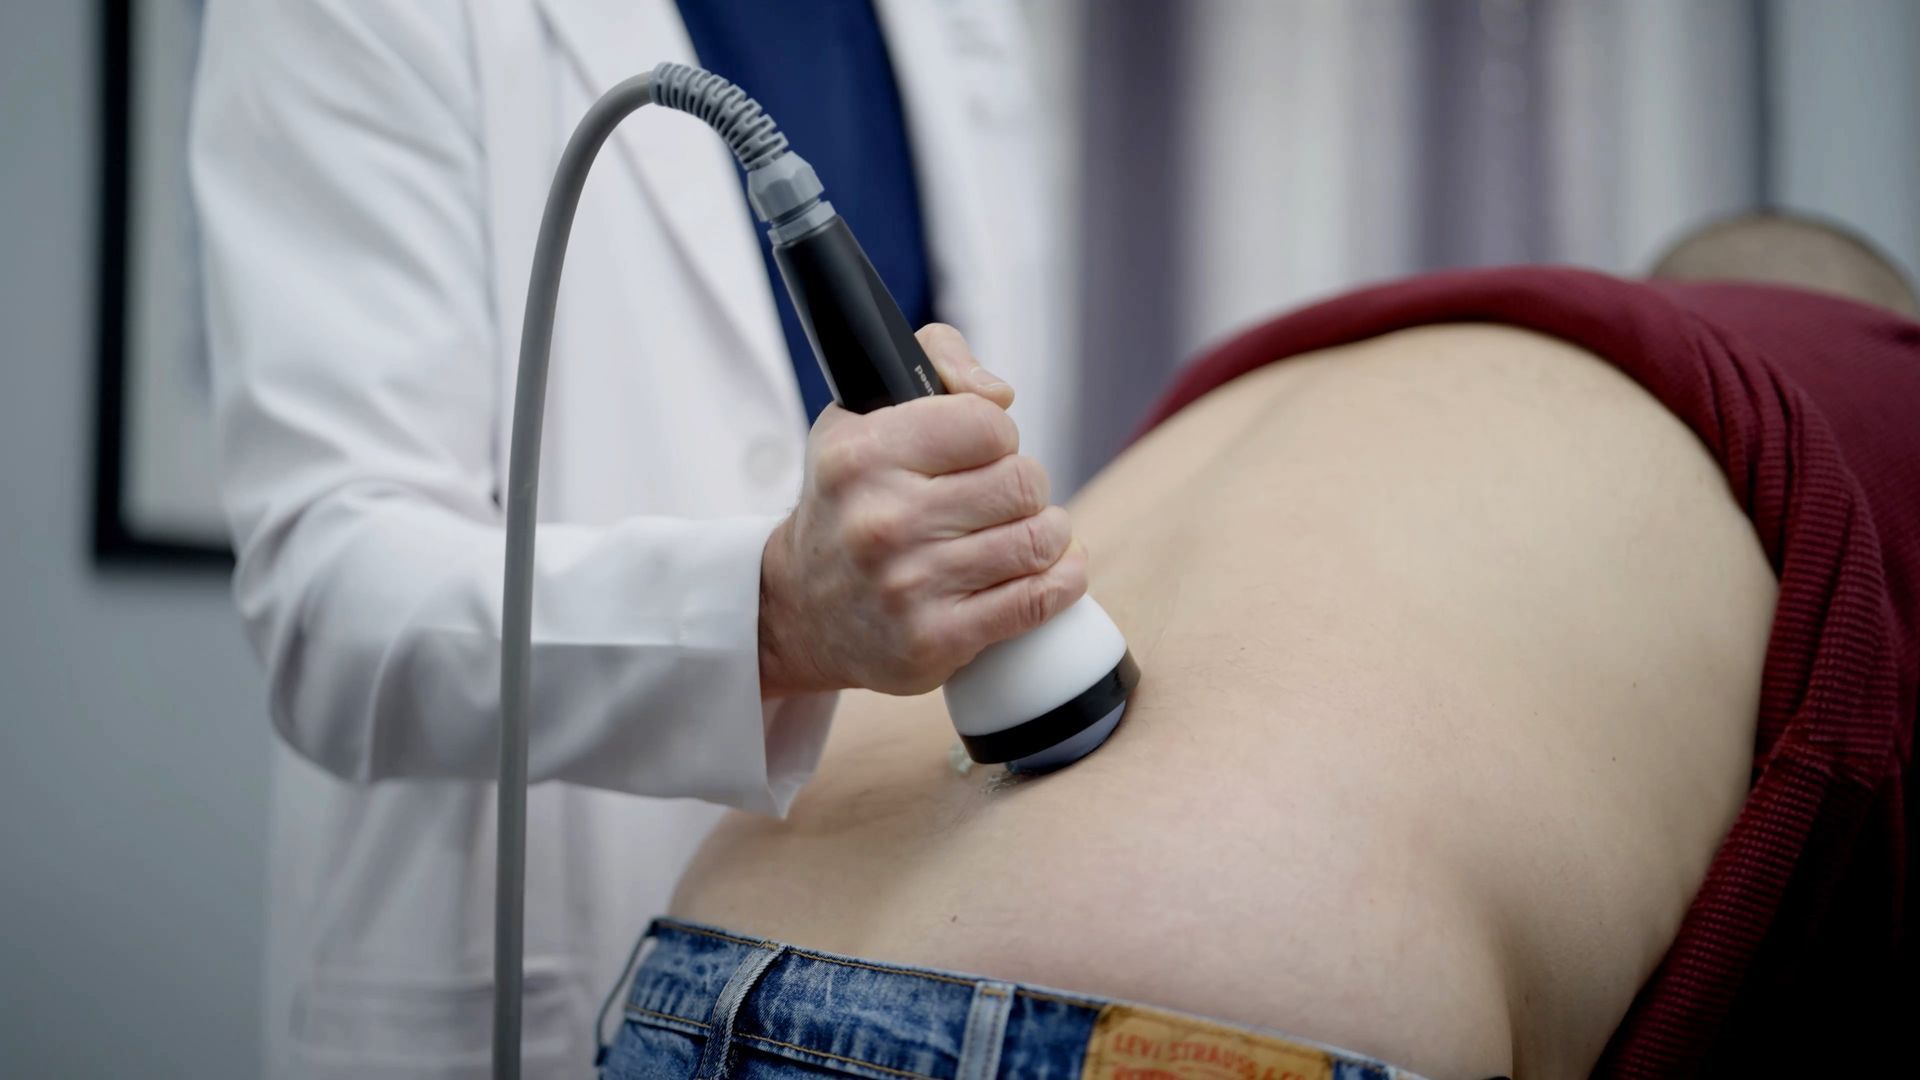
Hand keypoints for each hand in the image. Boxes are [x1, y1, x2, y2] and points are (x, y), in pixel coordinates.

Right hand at [758, 325, 1088, 696]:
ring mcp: (910, 586)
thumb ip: (934, 361)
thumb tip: (1000, 394)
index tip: (979, 450)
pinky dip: (1061, 581)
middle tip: (998, 499)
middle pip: (1023, 482)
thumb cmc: (848, 501)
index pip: (988, 423)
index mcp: (862, 455)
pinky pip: (1037, 600)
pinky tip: (1050, 569)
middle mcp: (883, 521)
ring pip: (1039, 540)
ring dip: (1047, 533)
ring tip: (1021, 533)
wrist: (800, 610)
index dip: (996, 433)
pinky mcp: (936, 640)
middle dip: (1023, 486)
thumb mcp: (861, 413)